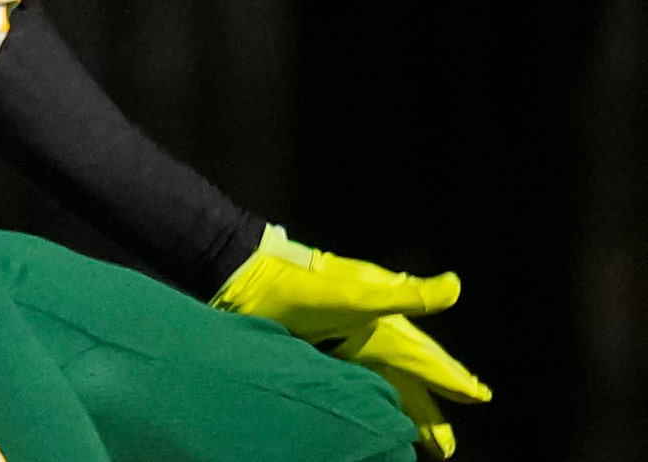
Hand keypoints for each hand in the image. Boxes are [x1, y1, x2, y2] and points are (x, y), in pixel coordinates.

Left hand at [212, 225, 491, 457]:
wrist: (248, 282)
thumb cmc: (305, 287)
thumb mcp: (358, 295)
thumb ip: (406, 295)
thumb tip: (456, 284)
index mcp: (382, 320)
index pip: (425, 357)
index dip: (451, 378)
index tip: (480, 395)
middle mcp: (366, 335)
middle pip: (407, 381)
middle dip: (430, 412)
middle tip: (450, 446)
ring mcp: (342, 347)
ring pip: (383, 388)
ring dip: (403, 415)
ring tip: (423, 446)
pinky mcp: (320, 355)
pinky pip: (355, 388)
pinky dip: (371, 406)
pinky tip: (374, 420)